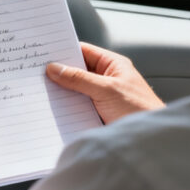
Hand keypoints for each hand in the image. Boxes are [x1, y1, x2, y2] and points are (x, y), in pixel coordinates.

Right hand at [46, 42, 163, 124]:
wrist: (152, 139)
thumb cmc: (140, 109)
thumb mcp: (106, 90)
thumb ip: (79, 79)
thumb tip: (55, 68)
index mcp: (113, 65)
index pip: (83, 51)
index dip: (64, 50)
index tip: (44, 52)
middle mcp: (106, 78)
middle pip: (76, 70)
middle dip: (59, 72)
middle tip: (37, 72)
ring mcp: (101, 95)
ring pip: (75, 89)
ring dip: (61, 91)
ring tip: (41, 89)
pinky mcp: (97, 112)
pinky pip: (77, 105)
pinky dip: (65, 106)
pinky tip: (53, 107)